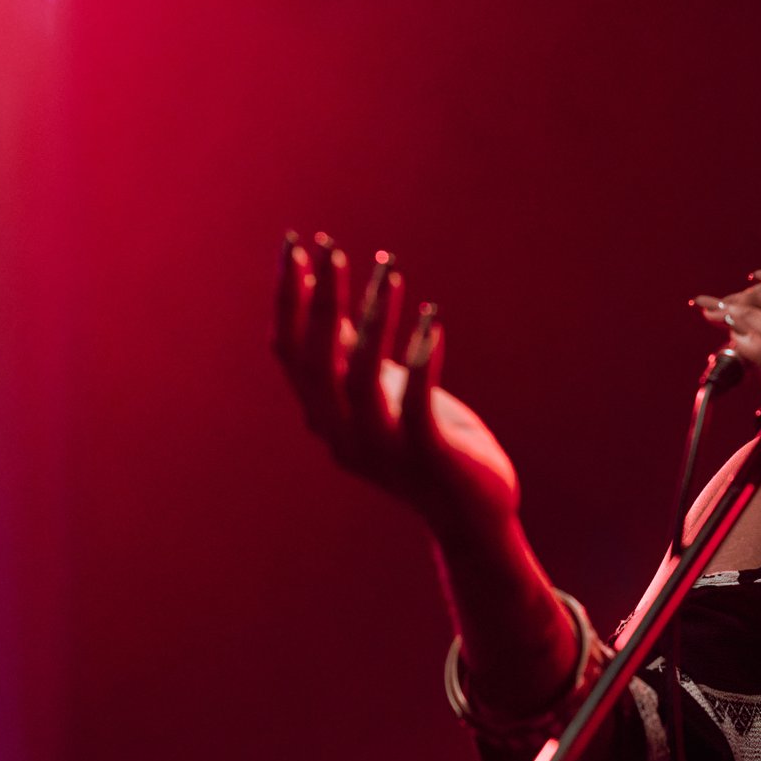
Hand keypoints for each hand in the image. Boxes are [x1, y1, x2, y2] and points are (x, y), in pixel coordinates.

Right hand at [274, 233, 518, 540]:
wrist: (472, 515)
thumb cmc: (428, 444)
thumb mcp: (382, 393)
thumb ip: (349, 356)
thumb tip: (321, 300)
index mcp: (325, 416)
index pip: (290, 352)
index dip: (288, 299)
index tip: (295, 245)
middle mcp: (341, 434)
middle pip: (315, 362)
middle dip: (320, 302)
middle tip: (333, 248)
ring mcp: (382, 448)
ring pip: (360, 377)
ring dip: (372, 319)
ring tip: (391, 272)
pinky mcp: (427, 456)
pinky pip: (415, 402)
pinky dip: (420, 359)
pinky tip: (432, 320)